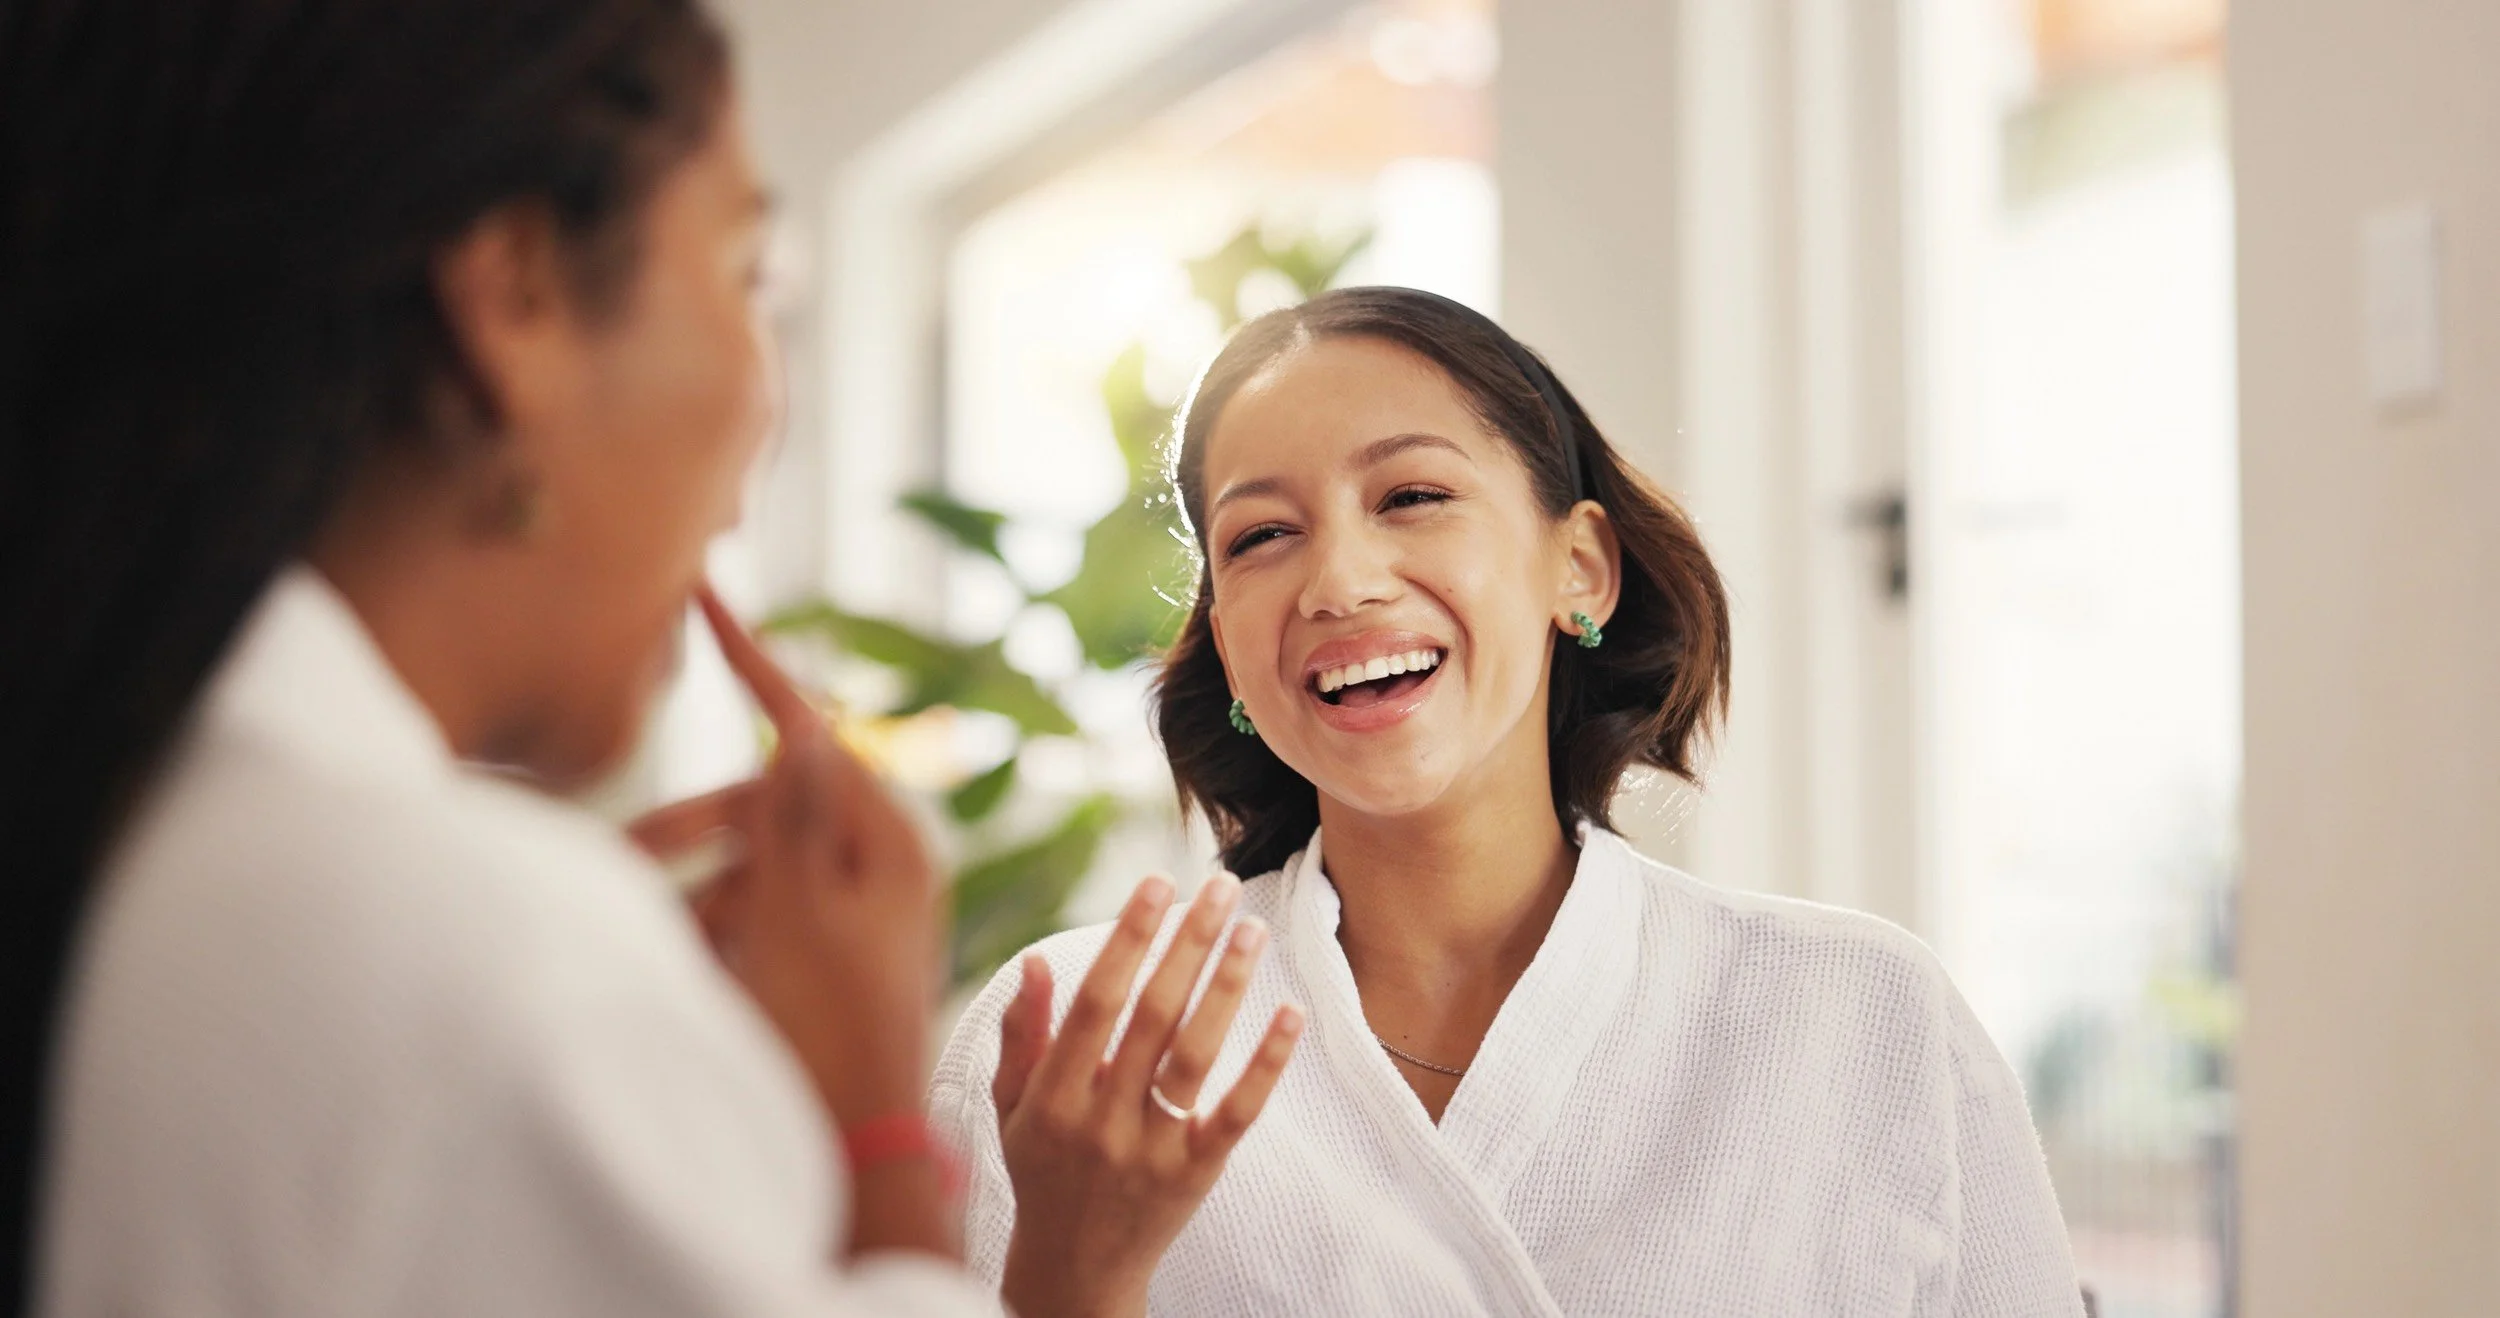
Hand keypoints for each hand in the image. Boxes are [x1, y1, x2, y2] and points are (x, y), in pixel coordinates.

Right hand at [628, 585, 940, 1132]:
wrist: (856, 1147)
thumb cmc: (830, 1026)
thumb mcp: (798, 908)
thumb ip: (790, 813)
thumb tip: (804, 720)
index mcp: (886, 839)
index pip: (808, 728)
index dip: (750, 660)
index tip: (702, 594)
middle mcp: (869, 866)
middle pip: (756, 805)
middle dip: (684, 831)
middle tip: (623, 862)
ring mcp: (840, 913)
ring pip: (737, 867)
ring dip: (688, 895)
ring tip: (660, 943)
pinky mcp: (809, 957)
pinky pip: (745, 921)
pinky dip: (710, 937)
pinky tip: (695, 974)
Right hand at [994, 874, 1303, 1317]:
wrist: (1075, 1271)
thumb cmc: (1044, 1172)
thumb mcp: (1011, 1109)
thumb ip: (1022, 1034)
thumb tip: (1034, 958)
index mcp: (1051, 1098)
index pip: (1095, 1002)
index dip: (1128, 939)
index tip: (1157, 883)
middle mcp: (1100, 1122)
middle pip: (1151, 1017)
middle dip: (1187, 944)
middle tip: (1219, 886)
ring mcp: (1150, 1150)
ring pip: (1194, 1055)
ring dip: (1227, 985)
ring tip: (1252, 929)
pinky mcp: (1195, 1176)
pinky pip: (1237, 1112)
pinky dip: (1266, 1063)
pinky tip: (1292, 1014)